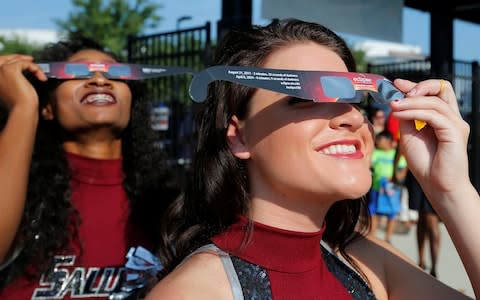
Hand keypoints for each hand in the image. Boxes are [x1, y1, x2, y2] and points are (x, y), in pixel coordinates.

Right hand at [0, 54, 46, 110]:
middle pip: (6, 58)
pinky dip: (36, 69)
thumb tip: (20, 69)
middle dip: (20, 58)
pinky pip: (26, 63)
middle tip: (32, 60)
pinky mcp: (10, 70)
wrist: (22, 109)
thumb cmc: (19, 103)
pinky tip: (42, 78)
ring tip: (40, 74)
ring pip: (18, 60)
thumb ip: (11, 78)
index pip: (1, 63)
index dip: (12, 59)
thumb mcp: (13, 88)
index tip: (25, 60)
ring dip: (31, 66)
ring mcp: (0, 70)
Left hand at [390, 79, 469, 196]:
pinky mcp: (454, 131)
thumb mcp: (409, 135)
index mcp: (443, 117)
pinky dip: (414, 111)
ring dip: (410, 100)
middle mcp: (452, 117)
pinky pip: (433, 115)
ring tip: (393, 105)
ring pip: (434, 100)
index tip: (396, 84)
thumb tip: (396, 101)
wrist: (438, 186)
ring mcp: (456, 123)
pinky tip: (399, 113)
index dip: (416, 85)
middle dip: (418, 86)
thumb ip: (405, 118)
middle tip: (397, 90)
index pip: (435, 92)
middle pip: (442, 87)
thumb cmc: (425, 163)